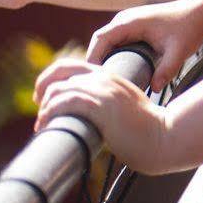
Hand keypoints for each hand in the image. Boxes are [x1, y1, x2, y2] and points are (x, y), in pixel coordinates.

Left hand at [33, 59, 175, 173]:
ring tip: (43, 124)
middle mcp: (104, 77)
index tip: (43, 99)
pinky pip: (66, 102)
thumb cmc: (143, 128)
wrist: (162, 137)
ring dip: (45, 108)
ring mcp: (103, 90)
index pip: (69, 66)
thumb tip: (82, 113)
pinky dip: (50, 113)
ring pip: (58, 89)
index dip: (50, 79)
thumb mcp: (122, 106)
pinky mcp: (101, 105)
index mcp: (109, 75)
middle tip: (39, 108)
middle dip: (41, 87)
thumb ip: (104, 102)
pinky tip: (47, 124)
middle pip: (59, 70)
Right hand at [88, 0, 202, 90]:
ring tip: (103, 81)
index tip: (92, 78)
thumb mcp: (179, 51)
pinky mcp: (134, 29)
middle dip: (95, 62)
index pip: (100, 39)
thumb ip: (167, 69)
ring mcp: (128, 23)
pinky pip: (116, 43)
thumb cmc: (190, 29)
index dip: (93, 58)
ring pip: (107, 43)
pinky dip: (112, 56)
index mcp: (131, 21)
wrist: (201, 15)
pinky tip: (115, 73)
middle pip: (100, 42)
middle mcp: (125, 20)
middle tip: (96, 84)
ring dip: (103, 59)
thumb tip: (155, 89)